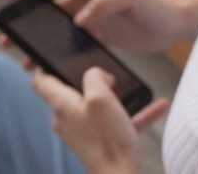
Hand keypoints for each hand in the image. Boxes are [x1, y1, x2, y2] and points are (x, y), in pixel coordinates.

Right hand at [0, 0, 197, 52]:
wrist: (176, 24)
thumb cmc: (157, 6)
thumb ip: (105, 3)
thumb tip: (78, 19)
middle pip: (49, 6)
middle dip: (27, 20)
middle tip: (8, 36)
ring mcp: (94, 17)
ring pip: (58, 27)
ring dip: (40, 40)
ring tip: (23, 57)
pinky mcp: (102, 34)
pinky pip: (74, 42)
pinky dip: (60, 52)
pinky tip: (51, 65)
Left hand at [33, 67, 169, 173]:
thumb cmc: (108, 141)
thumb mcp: (101, 98)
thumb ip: (94, 76)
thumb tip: (97, 75)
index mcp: (62, 105)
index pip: (41, 81)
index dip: (44, 65)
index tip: (54, 56)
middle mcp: (67, 119)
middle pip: (71, 92)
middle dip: (90, 80)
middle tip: (107, 74)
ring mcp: (82, 132)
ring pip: (98, 106)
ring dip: (117, 97)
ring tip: (134, 90)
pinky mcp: (98, 142)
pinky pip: (115, 122)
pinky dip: (132, 114)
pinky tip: (156, 107)